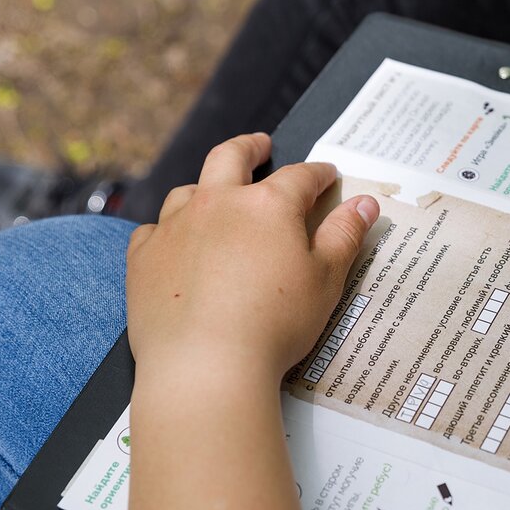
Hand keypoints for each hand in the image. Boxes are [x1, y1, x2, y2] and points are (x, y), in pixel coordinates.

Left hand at [126, 133, 379, 375]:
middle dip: (249, 147)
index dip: (318, 174)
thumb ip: (346, 235)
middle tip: (260, 145)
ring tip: (214, 198)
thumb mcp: (326, 280)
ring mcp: (175, 227)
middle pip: (231, 158)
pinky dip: (169, 232)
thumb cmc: (275, 323)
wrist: (206, 364)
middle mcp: (217, 202)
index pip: (301, 177)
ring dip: (205, 188)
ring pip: (188, 192)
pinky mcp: (144, 257)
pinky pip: (154, 231)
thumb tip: (366, 201)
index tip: (328, 175)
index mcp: (268, 205)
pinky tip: (177, 246)